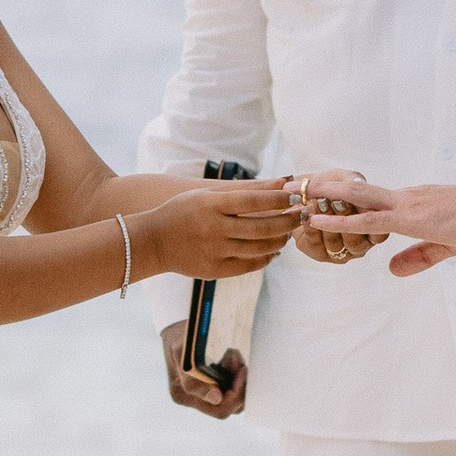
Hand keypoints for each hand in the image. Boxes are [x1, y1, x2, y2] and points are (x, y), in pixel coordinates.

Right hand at [139, 176, 304, 282]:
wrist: (154, 241)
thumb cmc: (184, 211)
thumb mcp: (206, 194)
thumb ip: (241, 190)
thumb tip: (280, 185)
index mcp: (211, 205)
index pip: (253, 201)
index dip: (278, 200)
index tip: (297, 198)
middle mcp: (213, 229)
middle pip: (261, 227)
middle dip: (287, 222)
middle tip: (301, 216)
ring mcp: (214, 252)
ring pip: (258, 248)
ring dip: (279, 241)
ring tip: (288, 233)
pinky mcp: (214, 270)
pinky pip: (248, 265)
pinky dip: (265, 258)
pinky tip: (273, 251)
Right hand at [161, 315, 246, 419]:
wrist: (176, 328)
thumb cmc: (179, 337)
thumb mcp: (183, 352)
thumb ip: (194, 379)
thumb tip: (216, 398)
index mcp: (183, 395)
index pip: (219, 409)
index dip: (236, 394)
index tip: (242, 371)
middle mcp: (192, 399)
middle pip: (228, 407)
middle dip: (239, 387)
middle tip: (241, 365)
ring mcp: (201, 393)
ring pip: (231, 398)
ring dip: (238, 379)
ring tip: (234, 357)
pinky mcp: (210, 385)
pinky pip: (229, 388)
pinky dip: (234, 375)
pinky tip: (231, 359)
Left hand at [303, 177, 455, 279]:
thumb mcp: (446, 245)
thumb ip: (417, 257)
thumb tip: (391, 269)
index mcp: (411, 204)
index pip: (370, 199)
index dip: (343, 197)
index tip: (318, 193)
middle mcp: (404, 198)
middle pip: (355, 190)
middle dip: (323, 187)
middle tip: (294, 184)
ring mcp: (405, 204)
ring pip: (355, 197)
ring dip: (323, 196)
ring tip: (295, 193)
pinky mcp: (410, 217)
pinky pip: (369, 217)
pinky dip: (342, 218)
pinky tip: (320, 218)